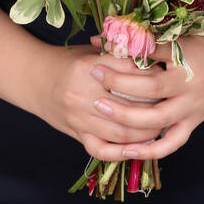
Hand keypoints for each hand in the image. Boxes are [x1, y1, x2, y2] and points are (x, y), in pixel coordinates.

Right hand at [37, 40, 170, 160]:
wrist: (34, 78)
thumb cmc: (68, 62)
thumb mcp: (92, 51)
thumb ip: (119, 55)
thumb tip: (152, 58)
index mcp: (89, 66)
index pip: (131, 74)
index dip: (153, 77)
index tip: (165, 78)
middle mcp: (82, 92)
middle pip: (130, 105)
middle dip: (154, 108)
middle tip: (170, 105)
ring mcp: (78, 116)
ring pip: (120, 131)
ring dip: (145, 133)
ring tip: (160, 127)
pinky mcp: (76, 133)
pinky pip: (102, 148)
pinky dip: (121, 152)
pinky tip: (137, 148)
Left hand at [81, 31, 203, 160]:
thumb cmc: (203, 48)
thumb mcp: (180, 36)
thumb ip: (145, 39)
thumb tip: (103, 36)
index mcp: (186, 61)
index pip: (151, 55)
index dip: (125, 51)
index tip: (101, 46)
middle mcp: (189, 88)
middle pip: (151, 89)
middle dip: (119, 84)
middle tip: (95, 75)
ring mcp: (191, 109)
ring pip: (157, 119)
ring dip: (126, 116)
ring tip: (99, 108)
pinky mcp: (192, 124)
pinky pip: (170, 143)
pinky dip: (149, 150)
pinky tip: (126, 150)